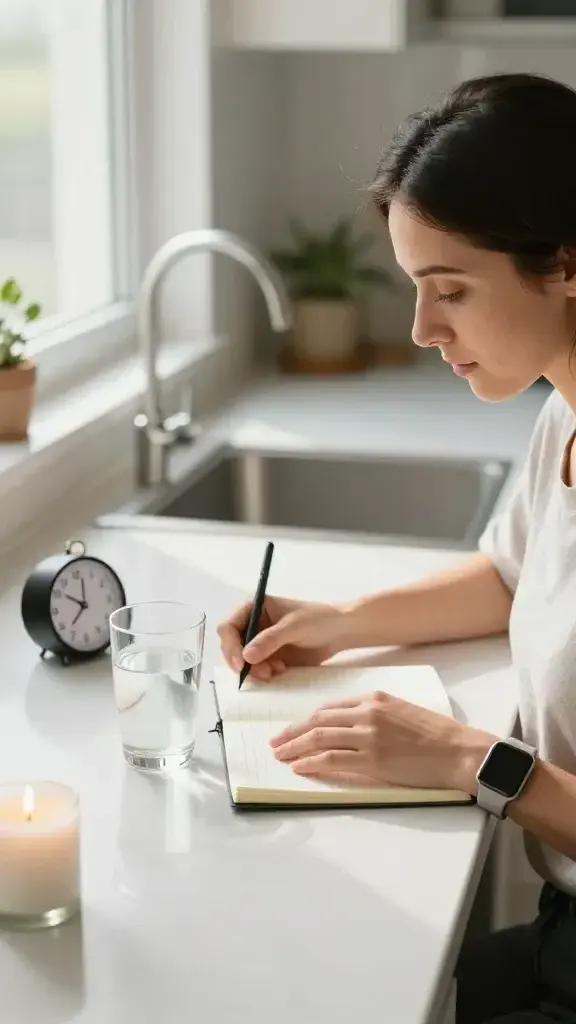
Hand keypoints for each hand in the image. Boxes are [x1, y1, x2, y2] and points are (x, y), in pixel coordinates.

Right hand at [217, 596, 353, 682]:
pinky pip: (256, 669)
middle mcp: (252, 624)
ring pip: (242, 661)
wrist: (340, 632)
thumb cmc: (318, 619)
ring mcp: (260, 642)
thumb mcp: (293, 626)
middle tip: (261, 673)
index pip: (228, 627)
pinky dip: (264, 673)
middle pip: (231, 646)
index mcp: (253, 607)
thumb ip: (269, 640)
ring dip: (254, 670)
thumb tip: (246, 656)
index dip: (230, 645)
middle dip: (242, 662)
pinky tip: (281, 670)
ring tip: (275, 672)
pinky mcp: (269, 656)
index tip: (241, 663)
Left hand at [270, 690, 494, 792]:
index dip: (307, 719)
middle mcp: (367, 713)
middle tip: (275, 741)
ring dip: (295, 747)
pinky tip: (299, 767)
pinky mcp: (372, 760)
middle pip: (318, 721)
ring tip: (280, 755)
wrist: (457, 750)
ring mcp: (368, 736)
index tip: (293, 728)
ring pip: (319, 739)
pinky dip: (310, 763)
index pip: (330, 708)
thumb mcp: (401, 711)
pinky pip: (331, 760)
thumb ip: (374, 714)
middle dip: (292, 732)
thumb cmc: (435, 734)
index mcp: (374, 698)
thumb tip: (348, 726)